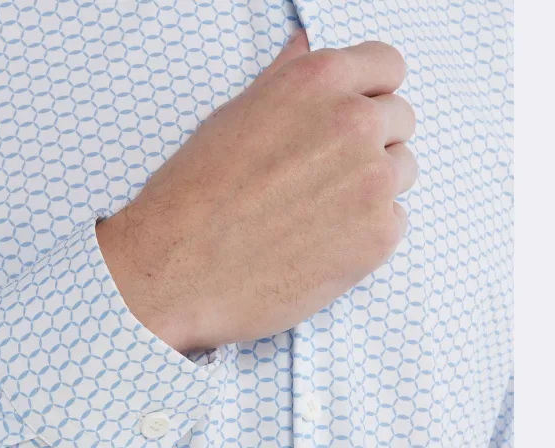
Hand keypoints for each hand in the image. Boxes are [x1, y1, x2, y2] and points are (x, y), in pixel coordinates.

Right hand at [96, 30, 416, 354]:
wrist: (178, 271)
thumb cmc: (193, 196)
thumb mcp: (232, 119)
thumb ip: (283, 80)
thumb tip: (304, 44)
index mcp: (318, 81)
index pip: (387, 66)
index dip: (373, 92)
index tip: (357, 115)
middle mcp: (354, 123)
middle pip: (400, 120)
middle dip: (372, 142)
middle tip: (326, 176)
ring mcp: (372, 181)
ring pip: (402, 172)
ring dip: (373, 187)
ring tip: (320, 213)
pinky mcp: (378, 237)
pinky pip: (396, 220)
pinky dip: (369, 231)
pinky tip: (324, 243)